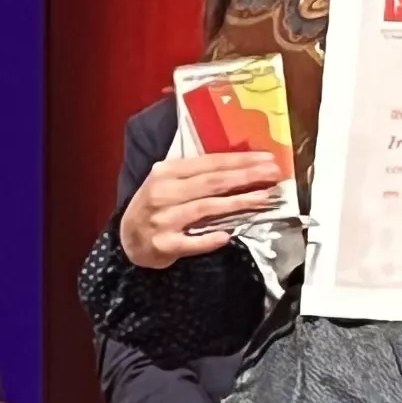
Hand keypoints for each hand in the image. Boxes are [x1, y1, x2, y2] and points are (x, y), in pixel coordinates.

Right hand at [120, 150, 284, 269]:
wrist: (128, 238)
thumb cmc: (156, 207)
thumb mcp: (169, 182)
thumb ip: (198, 176)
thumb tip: (243, 169)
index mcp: (167, 172)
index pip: (209, 163)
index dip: (240, 160)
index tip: (267, 159)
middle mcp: (163, 192)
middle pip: (211, 182)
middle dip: (245, 177)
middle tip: (273, 174)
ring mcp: (162, 219)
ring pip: (206, 208)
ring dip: (237, 203)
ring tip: (263, 198)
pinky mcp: (163, 244)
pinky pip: (191, 242)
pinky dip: (209, 239)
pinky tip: (228, 236)